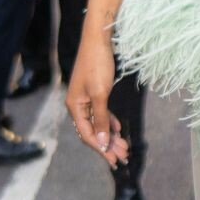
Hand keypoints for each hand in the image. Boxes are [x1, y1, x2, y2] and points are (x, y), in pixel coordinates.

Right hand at [67, 26, 127, 164]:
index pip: (87, 135)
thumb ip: (101, 119)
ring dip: (111, 135)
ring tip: (124, 146)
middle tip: (124, 156)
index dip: (101, 149)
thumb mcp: (101, 94)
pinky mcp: (94, 92)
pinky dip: (110, 122)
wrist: (98, 40)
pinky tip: (119, 130)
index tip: (114, 160)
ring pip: (98, 123)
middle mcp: (78, 105)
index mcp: (75, 107)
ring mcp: (85, 99)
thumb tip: (102, 141)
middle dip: (108, 145)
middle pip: (93, 131)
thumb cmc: (97, 65)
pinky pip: (101, 113)